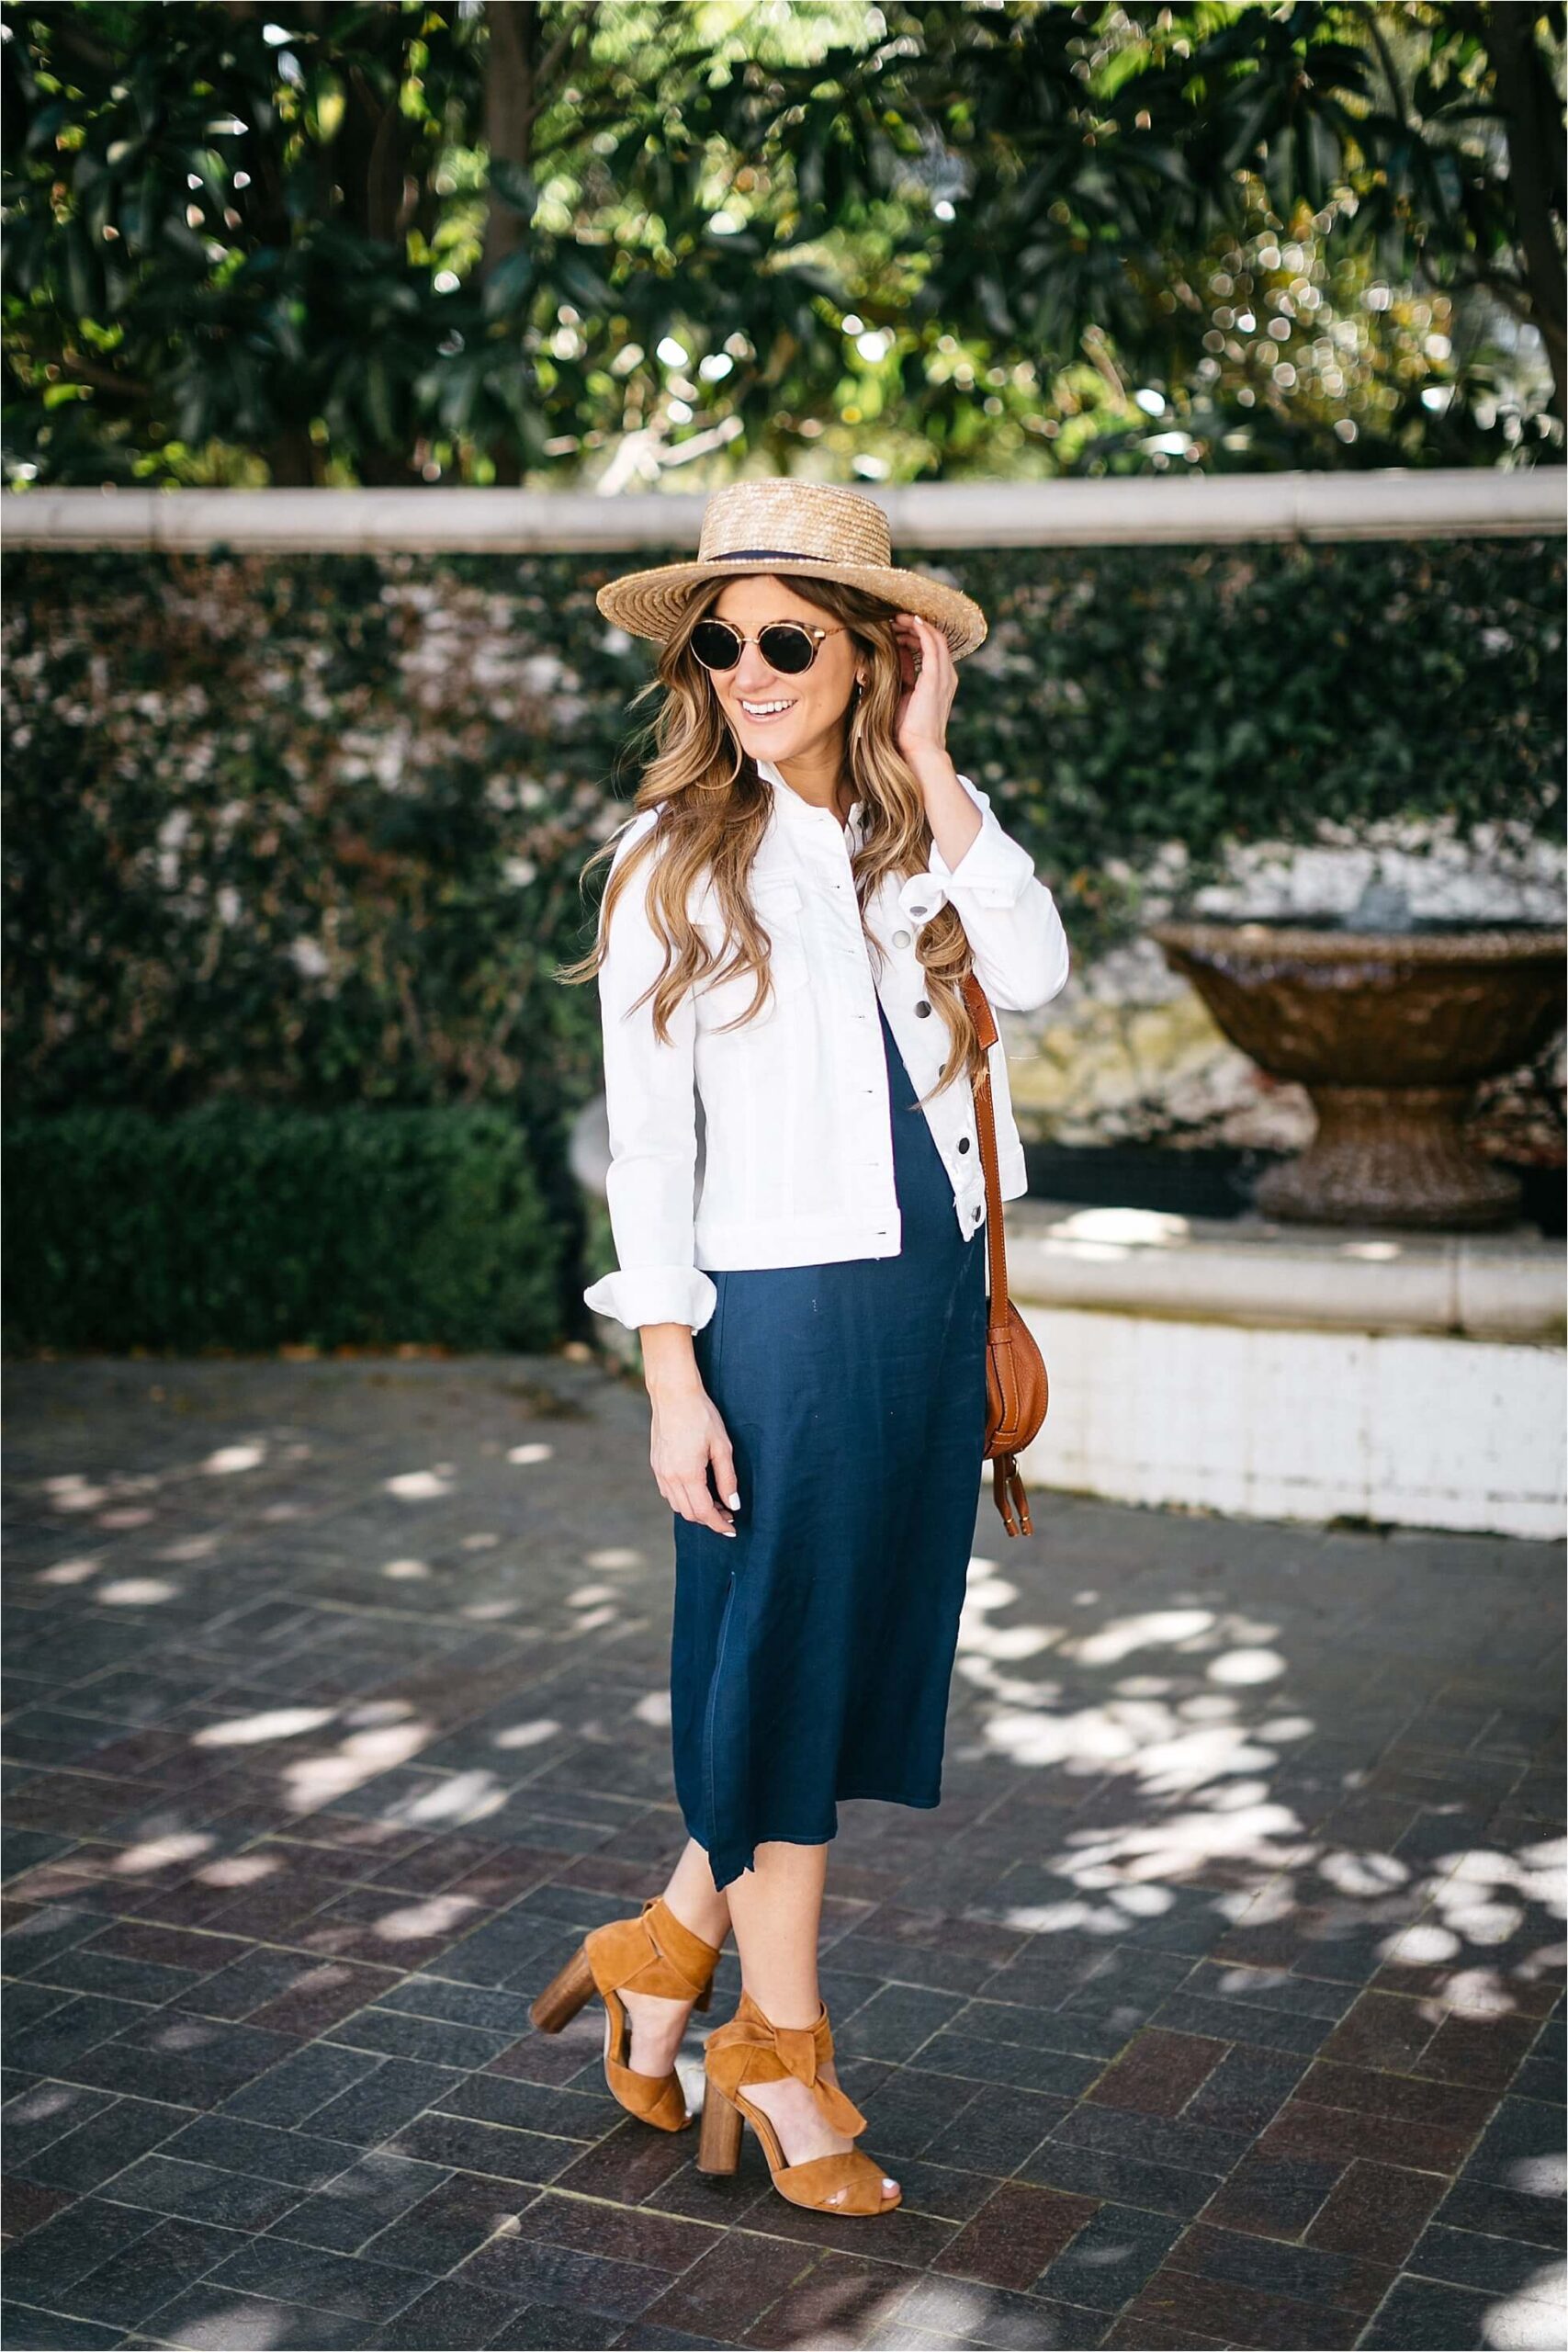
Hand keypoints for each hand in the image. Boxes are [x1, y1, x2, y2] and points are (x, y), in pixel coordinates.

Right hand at [649, 1381, 740, 1536]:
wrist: (673, 1394)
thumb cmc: (701, 1416)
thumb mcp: (722, 1446)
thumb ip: (727, 1478)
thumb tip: (733, 1504)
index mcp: (688, 1474)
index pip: (704, 1512)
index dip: (719, 1524)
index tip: (732, 1529)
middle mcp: (670, 1477)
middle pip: (689, 1513)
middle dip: (709, 1519)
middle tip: (728, 1513)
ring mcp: (660, 1472)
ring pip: (677, 1505)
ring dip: (695, 1510)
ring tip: (715, 1502)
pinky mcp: (656, 1465)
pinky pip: (668, 1493)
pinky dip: (683, 1499)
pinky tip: (697, 1489)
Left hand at [892, 612, 956, 769]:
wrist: (918, 749)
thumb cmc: (908, 729)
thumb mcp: (904, 694)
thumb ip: (904, 672)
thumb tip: (896, 652)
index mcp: (941, 681)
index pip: (931, 647)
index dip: (914, 634)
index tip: (894, 628)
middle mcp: (947, 676)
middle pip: (934, 638)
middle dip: (913, 625)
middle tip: (893, 619)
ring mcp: (944, 676)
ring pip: (934, 638)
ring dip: (915, 624)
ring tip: (897, 618)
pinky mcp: (935, 678)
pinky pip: (932, 645)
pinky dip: (922, 630)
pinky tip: (910, 620)